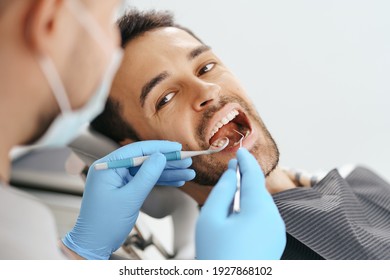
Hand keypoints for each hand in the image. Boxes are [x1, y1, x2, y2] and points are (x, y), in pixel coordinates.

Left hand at [62, 140, 194, 258]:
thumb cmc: (106, 223)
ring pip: (147, 170)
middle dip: (167, 161)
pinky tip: (178, 181)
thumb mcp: (130, 198)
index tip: (178, 147)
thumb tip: (161, 156)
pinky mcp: (124, 188)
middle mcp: (112, 169)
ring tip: (189, 172)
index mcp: (107, 166)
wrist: (94, 244)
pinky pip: (145, 181)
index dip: (160, 147)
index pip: (137, 150)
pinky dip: (160, 182)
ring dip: (168, 172)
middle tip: (188, 160)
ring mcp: (118, 179)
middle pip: (144, 159)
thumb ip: (146, 176)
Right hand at [195, 148, 285, 259]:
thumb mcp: (211, 219)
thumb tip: (230, 174)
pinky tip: (238, 216)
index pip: (252, 175)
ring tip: (231, 196)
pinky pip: (264, 218)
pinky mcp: (276, 242)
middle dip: (245, 179)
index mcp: (258, 210)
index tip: (239, 150)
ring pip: (262, 204)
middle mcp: (274, 218)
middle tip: (231, 170)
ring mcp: (277, 232)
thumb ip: (221, 191)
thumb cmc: (218, 256)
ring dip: (248, 195)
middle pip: (258, 190)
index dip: (245, 161)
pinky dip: (252, 210)